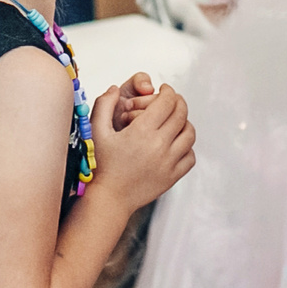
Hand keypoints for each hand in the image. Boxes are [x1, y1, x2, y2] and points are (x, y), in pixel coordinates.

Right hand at [86, 77, 194, 208]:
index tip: (164, 90)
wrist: (109, 198)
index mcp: (142, 132)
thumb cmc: (101, 166)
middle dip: (178, 102)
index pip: (167, 102)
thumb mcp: (96, 132)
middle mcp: (159, 145)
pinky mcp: (172, 177)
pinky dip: (187, 147)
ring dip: (185, 123)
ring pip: (189, 134)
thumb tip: (114, 88)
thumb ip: (104, 105)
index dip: (168, 92)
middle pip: (181, 114)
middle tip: (172, 100)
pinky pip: (190, 157)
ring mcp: (168, 162)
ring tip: (175, 121)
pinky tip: (176, 144)